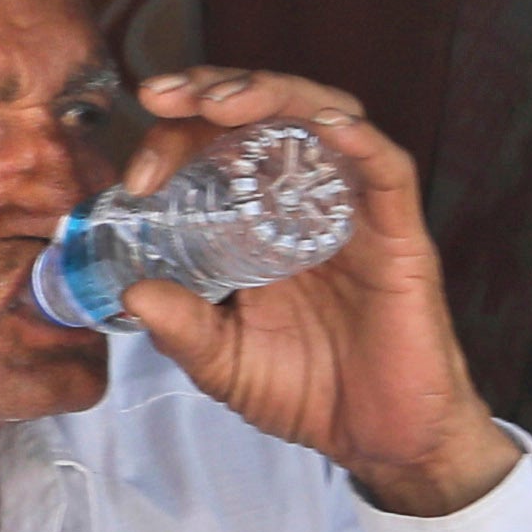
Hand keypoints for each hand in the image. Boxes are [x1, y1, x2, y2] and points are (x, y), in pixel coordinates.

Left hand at [101, 68, 514, 516]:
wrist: (380, 441)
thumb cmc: (309, 393)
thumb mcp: (223, 362)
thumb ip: (183, 329)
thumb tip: (130, 293)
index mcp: (260, 222)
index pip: (217, 150)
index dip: (174, 142)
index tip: (135, 173)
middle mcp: (307, 202)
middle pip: (266, 116)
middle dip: (213, 91)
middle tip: (163, 96)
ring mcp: (356, 213)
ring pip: (325, 120)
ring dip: (273, 96)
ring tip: (221, 100)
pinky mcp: (400, 236)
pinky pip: (387, 171)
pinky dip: (358, 139)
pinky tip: (324, 124)